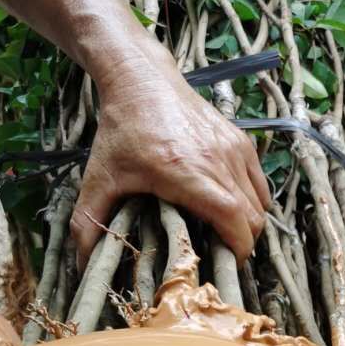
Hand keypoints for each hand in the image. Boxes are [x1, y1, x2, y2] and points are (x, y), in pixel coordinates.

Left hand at [70, 45, 270, 267]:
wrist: (142, 79)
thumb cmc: (122, 129)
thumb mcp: (100, 177)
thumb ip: (89, 222)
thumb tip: (83, 265)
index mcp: (188, 174)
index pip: (235, 222)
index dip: (236, 251)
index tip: (222, 266)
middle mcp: (219, 162)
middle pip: (254, 219)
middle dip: (242, 243)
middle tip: (218, 252)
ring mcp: (234, 150)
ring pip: (261, 203)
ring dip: (247, 223)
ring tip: (222, 230)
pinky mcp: (241, 142)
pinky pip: (259, 183)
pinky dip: (251, 201)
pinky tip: (227, 203)